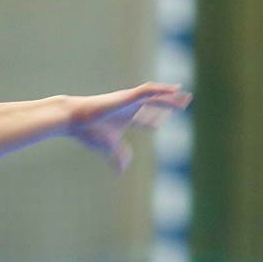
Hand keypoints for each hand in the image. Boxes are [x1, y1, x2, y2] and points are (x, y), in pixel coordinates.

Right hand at [64, 83, 190, 172]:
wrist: (76, 119)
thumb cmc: (90, 132)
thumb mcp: (109, 147)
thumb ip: (118, 157)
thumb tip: (121, 171)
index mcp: (126, 118)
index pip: (145, 118)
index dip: (155, 120)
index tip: (162, 122)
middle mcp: (130, 107)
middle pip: (154, 104)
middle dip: (169, 104)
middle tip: (185, 103)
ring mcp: (130, 100)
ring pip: (156, 97)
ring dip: (171, 96)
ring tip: (186, 96)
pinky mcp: (128, 96)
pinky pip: (149, 91)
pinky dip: (162, 90)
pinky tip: (174, 90)